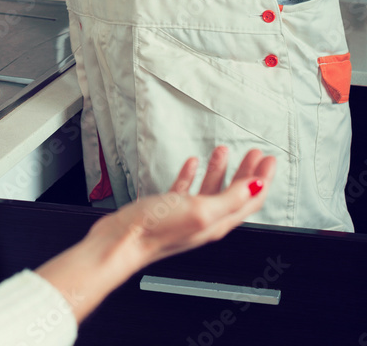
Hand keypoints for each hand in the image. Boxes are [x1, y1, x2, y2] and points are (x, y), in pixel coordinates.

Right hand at [36, 147, 275, 324]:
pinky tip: (192, 163)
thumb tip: (257, 186)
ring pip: (211, 189)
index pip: (250, 199)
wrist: (123, 241)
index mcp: (218, 222)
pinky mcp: (167, 209)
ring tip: (224, 151)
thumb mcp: (200, 210)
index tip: (269, 159)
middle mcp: (206, 220)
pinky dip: (193, 174)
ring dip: (221, 169)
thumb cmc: (157, 229)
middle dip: (247, 172)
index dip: (262, 178)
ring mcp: (186, 215)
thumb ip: (230, 198)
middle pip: (235, 193)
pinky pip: (186, 189)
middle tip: (254, 153)